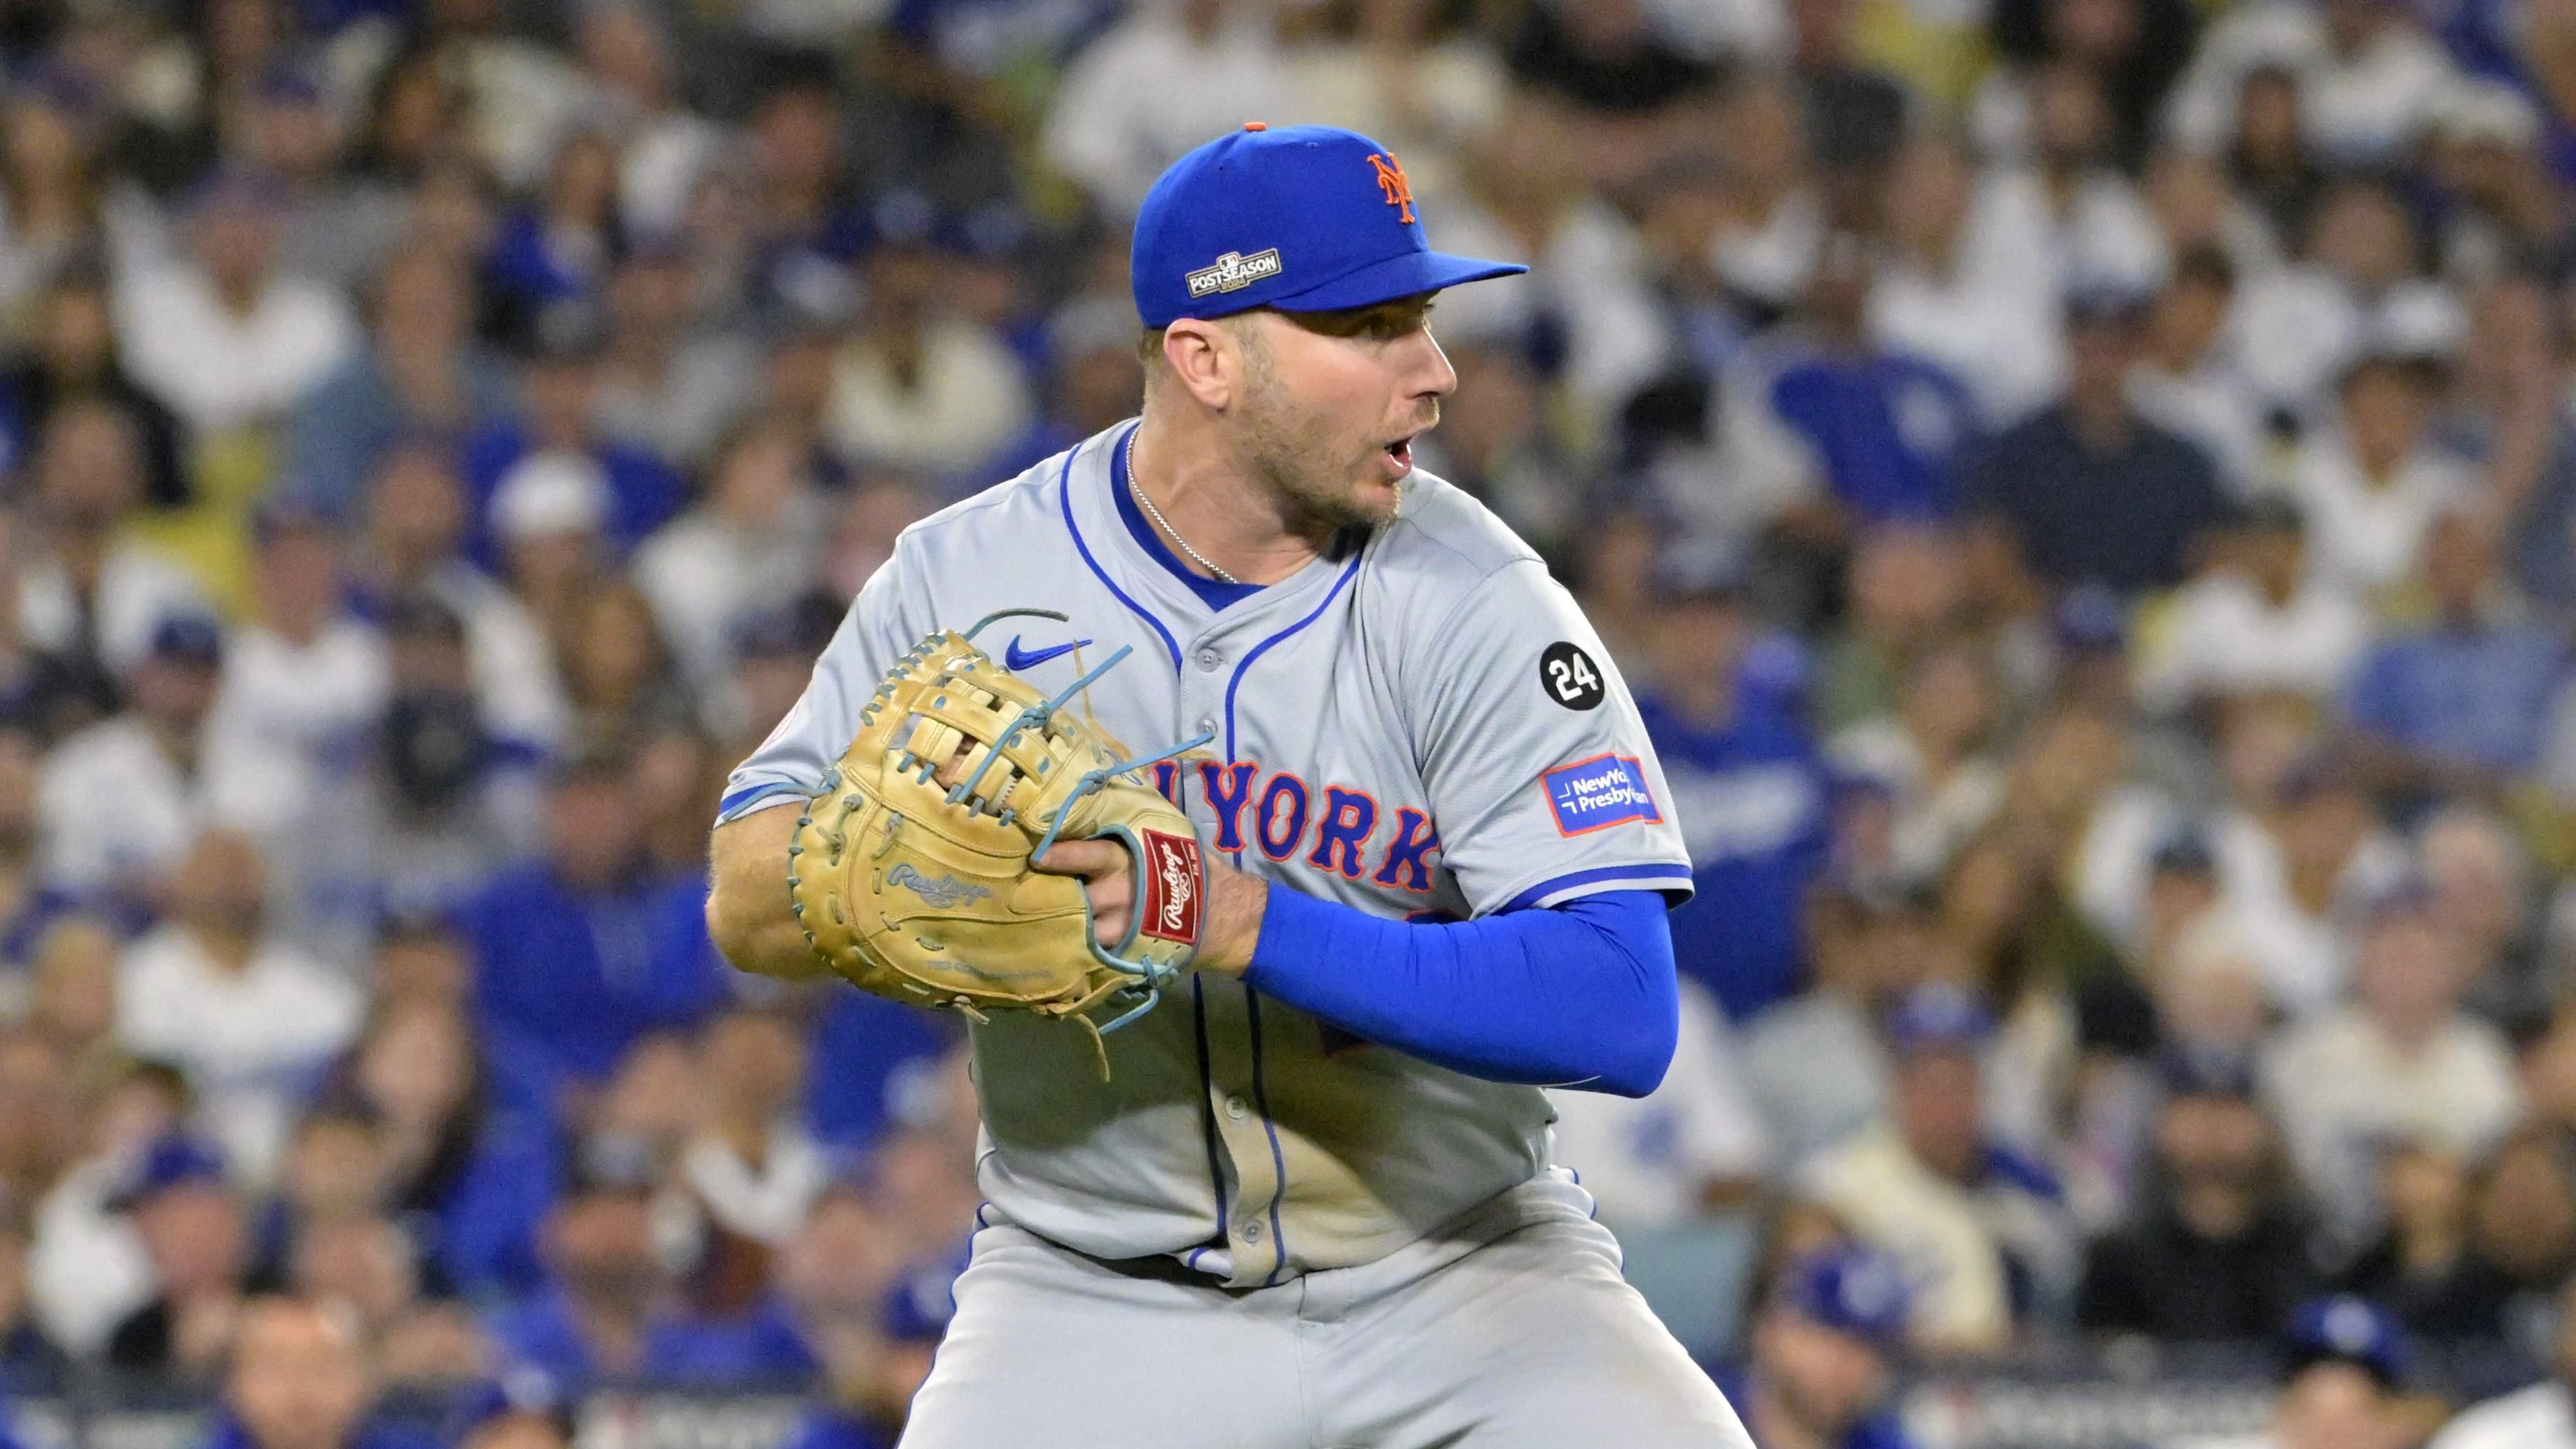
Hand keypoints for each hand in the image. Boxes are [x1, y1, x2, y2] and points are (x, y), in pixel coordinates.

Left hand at [1034, 839, 1265, 976]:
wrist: (1227, 917)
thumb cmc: (1192, 870)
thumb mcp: (1170, 836)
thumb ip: (1136, 821)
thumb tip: (1104, 790)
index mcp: (1130, 860)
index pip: (1089, 854)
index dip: (1061, 855)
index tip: (1036, 856)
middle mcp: (1122, 894)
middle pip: (1077, 896)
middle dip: (1053, 896)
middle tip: (1022, 895)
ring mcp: (1123, 928)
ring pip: (1079, 929)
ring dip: (1060, 926)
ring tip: (1033, 926)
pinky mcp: (1127, 954)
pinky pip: (1092, 955)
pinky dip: (1075, 953)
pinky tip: (1056, 953)